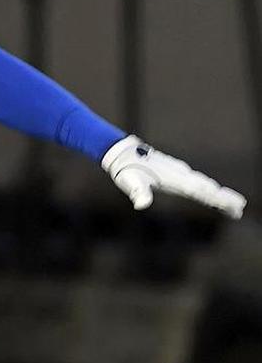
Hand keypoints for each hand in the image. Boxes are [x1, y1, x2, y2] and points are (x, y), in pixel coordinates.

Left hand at [102, 135, 245, 217]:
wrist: (122, 152)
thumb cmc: (126, 170)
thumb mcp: (131, 183)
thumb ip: (139, 193)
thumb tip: (140, 204)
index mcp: (174, 179)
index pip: (199, 190)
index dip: (216, 199)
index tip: (232, 206)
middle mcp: (180, 174)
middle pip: (207, 187)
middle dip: (224, 198)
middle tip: (240, 209)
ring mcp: (179, 171)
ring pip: (204, 183)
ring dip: (219, 194)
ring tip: (235, 205)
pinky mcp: (176, 171)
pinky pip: (196, 181)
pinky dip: (208, 188)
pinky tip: (211, 192)